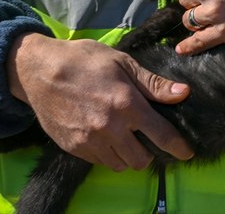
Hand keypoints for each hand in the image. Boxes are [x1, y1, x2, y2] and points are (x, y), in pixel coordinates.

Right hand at [6, 33, 193, 170]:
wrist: (39, 70)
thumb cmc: (84, 60)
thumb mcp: (122, 63)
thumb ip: (152, 83)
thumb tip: (183, 93)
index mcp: (126, 104)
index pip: (161, 134)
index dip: (177, 147)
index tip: (185, 153)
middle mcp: (110, 127)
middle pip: (140, 160)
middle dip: (148, 152)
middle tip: (144, 137)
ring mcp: (89, 140)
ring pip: (120, 165)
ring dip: (127, 155)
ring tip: (123, 137)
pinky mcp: (73, 147)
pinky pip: (99, 161)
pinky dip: (106, 154)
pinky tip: (104, 136)